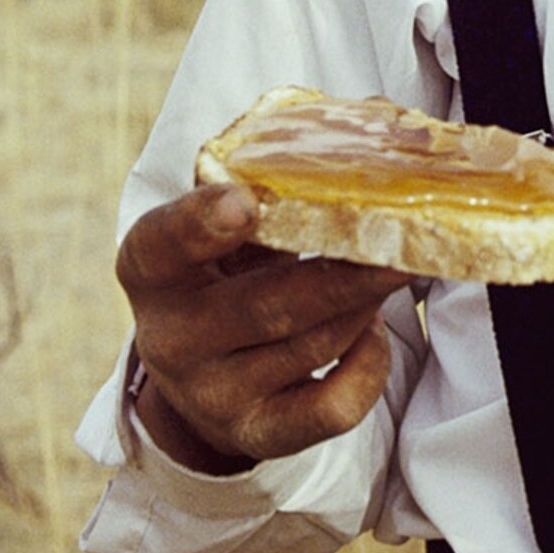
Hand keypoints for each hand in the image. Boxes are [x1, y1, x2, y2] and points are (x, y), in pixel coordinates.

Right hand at [114, 184, 408, 472]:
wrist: (202, 374)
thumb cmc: (225, 274)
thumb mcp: (227, 228)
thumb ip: (272, 181)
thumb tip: (376, 118)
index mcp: (151, 269)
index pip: (161, 244)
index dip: (201, 222)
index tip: (246, 202)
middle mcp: (171, 338)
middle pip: (265, 304)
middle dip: (344, 272)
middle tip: (401, 241)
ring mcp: (211, 395)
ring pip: (311, 347)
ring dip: (364, 305)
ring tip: (394, 270)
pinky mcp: (257, 434)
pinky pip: (331, 408)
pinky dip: (368, 365)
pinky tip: (372, 332)